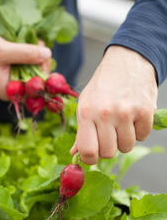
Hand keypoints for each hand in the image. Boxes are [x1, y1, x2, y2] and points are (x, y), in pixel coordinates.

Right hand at [0, 32, 51, 100]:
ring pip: (33, 71)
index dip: (44, 74)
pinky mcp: (11, 72)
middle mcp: (13, 90)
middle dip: (41, 62)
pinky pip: (26, 66)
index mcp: (10, 91)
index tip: (44, 56)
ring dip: (36, 57)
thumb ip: (25, 53)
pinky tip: (29, 44)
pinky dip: (29, 55)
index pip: (36, 89)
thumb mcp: (2, 50)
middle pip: (37, 80)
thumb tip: (47, 54)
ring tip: (34, 42)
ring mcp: (12, 81)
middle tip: (39, 44)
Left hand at [70, 46, 157, 164]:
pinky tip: (133, 116)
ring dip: (124, 139)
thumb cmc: (103, 85)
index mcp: (86, 112)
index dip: (90, 159)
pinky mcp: (145, 111)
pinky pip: (142, 136)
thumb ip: (81, 131)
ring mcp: (126, 112)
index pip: (87, 151)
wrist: (127, 61)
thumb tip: (75, 154)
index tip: (93, 155)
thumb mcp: (85, 104)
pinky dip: (138, 130)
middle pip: (108, 153)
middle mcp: (105, 113)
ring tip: (121, 122)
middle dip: (109, 147)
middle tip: (109, 134)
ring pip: (127, 147)